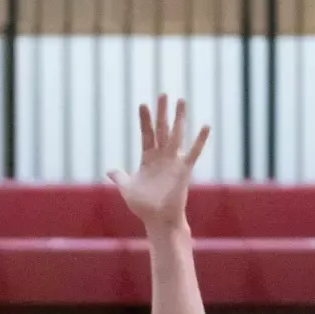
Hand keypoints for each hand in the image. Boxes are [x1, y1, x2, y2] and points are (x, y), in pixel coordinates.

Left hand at [108, 94, 209, 229]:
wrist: (158, 219)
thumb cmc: (143, 207)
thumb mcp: (128, 189)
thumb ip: (120, 177)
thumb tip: (109, 170)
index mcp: (147, 159)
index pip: (146, 134)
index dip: (144, 120)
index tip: (142, 104)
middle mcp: (161, 156)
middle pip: (161, 129)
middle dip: (162, 112)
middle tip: (163, 94)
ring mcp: (173, 161)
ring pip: (176, 135)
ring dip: (179, 118)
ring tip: (181, 100)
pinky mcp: (184, 170)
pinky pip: (194, 152)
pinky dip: (200, 140)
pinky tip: (206, 126)